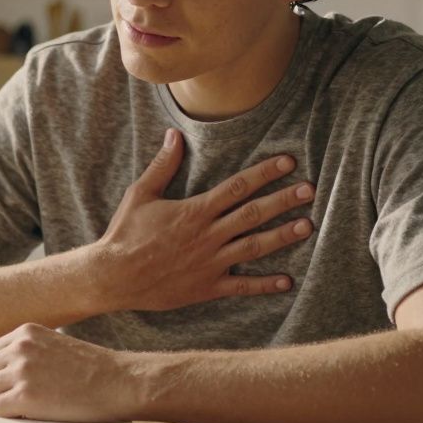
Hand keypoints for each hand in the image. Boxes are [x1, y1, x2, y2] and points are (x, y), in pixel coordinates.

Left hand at [0, 324, 140, 421]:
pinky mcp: (25, 396)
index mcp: (24, 333)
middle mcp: (19, 348)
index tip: (10, 386)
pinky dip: (9, 416)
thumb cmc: (92, 369)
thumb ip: (27, 352)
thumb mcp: (54, 344)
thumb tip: (1, 372)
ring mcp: (21, 371)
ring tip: (23, 408)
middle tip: (15, 400)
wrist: (118, 382)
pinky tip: (30, 415)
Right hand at [93, 127, 313, 311]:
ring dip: (282, 236)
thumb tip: (174, 136)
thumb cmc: (125, 234)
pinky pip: (241, 286)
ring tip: (307, 226)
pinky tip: (287, 281)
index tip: (288, 163)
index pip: (237, 187)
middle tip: (309, 190)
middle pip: (253, 214)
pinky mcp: (207, 287)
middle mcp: (207, 235)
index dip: (265, 173)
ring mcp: (210, 263)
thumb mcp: (140, 195)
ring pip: (254, 247)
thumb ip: (162, 166)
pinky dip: (265, 285)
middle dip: (283, 200)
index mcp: (194, 211)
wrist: (114, 276)